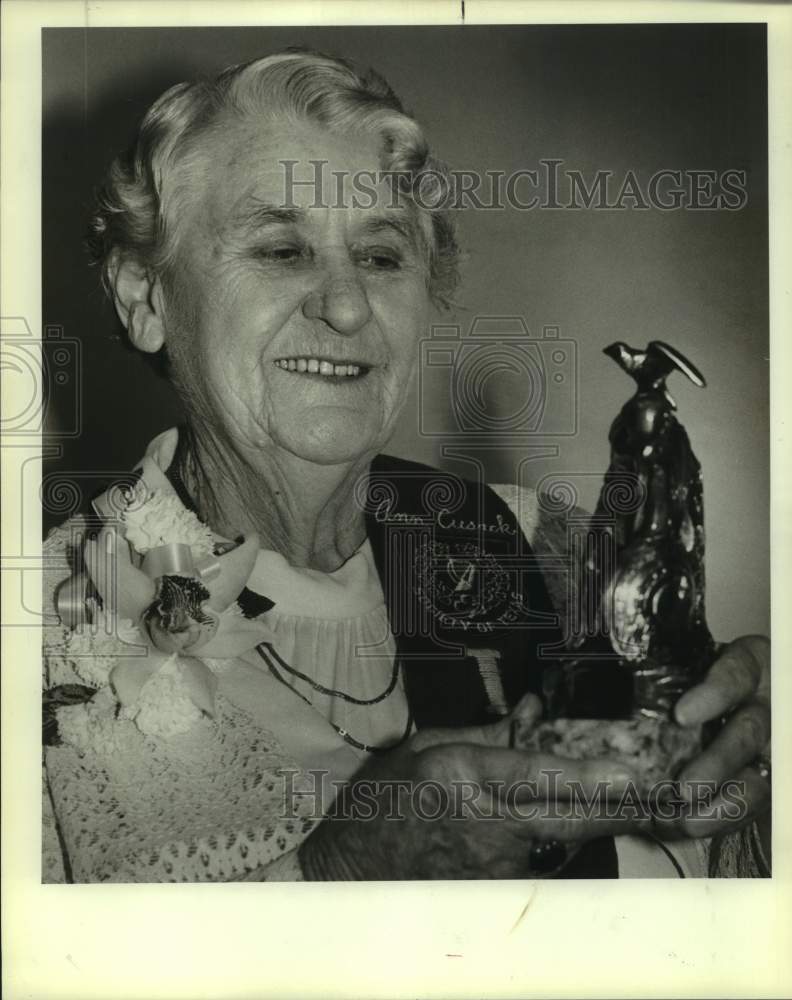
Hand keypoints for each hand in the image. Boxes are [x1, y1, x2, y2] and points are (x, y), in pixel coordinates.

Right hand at [298, 694, 644, 879]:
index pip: (535, 776)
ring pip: (561, 841)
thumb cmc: (383, 801)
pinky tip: (552, 827)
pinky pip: (541, 860)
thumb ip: (487, 732)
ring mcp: (493, 865)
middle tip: (666, 799)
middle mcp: (484, 822)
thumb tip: (533, 713)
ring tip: (616, 803)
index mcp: (462, 775)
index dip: (587, 776)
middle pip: (567, 819)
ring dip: (587, 822)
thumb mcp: (427, 747)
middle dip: (619, 809)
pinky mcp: (496, 890)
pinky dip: (555, 841)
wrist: (349, 872)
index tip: (629, 775)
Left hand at [657, 635, 770, 842]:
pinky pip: (750, 804)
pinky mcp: (764, 777)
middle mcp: (765, 704)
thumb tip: (614, 689)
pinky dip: (717, 819)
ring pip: (757, 778)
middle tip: (684, 788)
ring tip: (683, 820)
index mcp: (750, 664)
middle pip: (750, 732)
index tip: (681, 715)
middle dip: (717, 763)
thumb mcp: (690, 663)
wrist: (723, 693)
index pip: (737, 673)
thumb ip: (667, 674)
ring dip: (720, 805)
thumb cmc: (695, 675)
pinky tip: (685, 825)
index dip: (713, 694)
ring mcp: (769, 745)